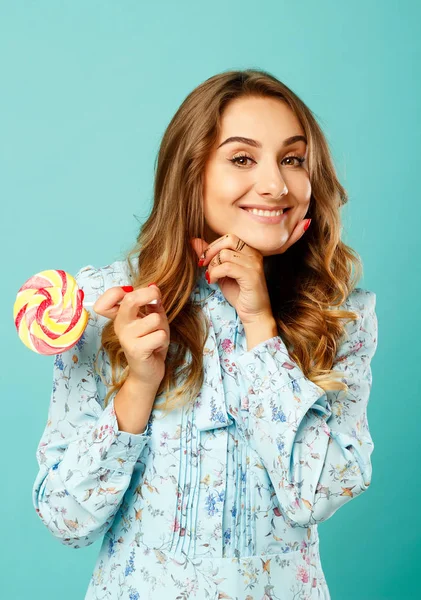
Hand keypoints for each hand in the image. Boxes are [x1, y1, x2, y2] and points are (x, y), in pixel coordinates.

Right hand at [93, 284, 169, 391]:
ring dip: (162, 326)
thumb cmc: (151, 341)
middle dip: (149, 295)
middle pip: (130, 299)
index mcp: (120, 317)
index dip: (116, 291)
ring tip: (156, 335)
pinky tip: (156, 347)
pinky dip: (164, 340)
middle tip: (156, 298)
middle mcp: (120, 326)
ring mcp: (126, 338)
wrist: (150, 371)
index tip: (131, 291)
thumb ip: (152, 302)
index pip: (105, 301)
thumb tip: (153, 287)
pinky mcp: (136, 350)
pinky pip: (159, 335)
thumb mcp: (153, 317)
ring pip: (154, 318)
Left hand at [190, 219, 309, 324]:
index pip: (229, 237)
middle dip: (211, 251)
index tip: (203, 260)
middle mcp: (254, 254)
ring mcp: (254, 265)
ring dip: (212, 266)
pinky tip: (214, 281)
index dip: (212, 246)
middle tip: (203, 264)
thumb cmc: (239, 293)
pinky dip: (216, 273)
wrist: (254, 314)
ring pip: (225, 254)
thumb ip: (210, 256)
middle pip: (228, 240)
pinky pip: (227, 267)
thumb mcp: (221, 272)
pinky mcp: (251, 276)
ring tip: (211, 276)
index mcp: (250, 251)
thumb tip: (193, 241)